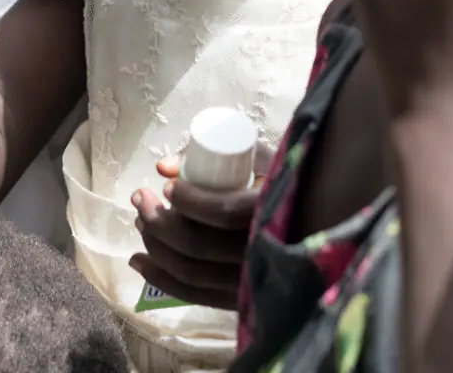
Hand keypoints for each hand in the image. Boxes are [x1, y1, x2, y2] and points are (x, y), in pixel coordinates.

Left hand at [130, 146, 275, 308]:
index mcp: (272, 215)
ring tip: (140, 220)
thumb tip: (163, 166)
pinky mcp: (237, 299)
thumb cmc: (289, 187)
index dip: (189, 201)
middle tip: (141, 197)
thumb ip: (219, 153)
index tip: (169, 186)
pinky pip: (193, 295)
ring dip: (155, 246)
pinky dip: (160, 278)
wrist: (314, 227)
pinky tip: (138, 261)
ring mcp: (248, 282)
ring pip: (190, 271)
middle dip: (158, 220)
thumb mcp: (264, 160)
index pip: (223, 213)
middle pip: (198, 244)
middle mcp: (261, 254)